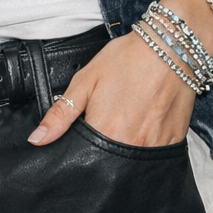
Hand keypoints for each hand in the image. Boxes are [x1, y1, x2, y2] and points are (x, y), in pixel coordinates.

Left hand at [26, 27, 195, 148]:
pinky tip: (143, 128)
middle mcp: (132, 145)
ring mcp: (156, 145)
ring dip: (125, 152)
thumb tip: (37, 139)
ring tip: (125, 126)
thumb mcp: (86, 80)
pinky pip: (156, 157)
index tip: (81, 142)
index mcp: (106, 131)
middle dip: (102, 155)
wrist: (170, 46)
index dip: (80, 153)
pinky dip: (147, 147)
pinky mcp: (175, 141)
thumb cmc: (127, 59)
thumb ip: (61, 113)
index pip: (85, 159)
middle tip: (106, 129)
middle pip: (110, 165)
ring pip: (133, 164)